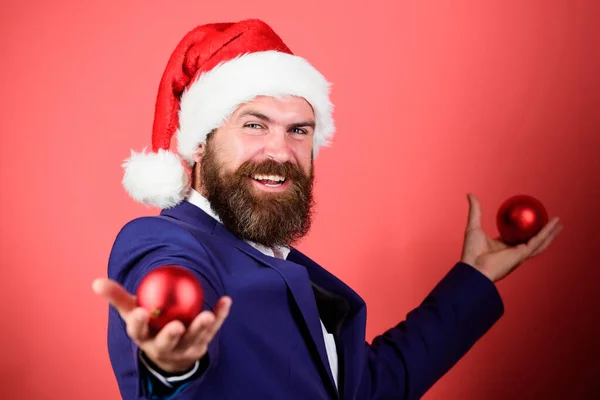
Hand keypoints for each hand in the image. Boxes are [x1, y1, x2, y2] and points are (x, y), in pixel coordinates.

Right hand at [92, 278, 230, 372]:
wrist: (170, 352)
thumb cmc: (149, 324)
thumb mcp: (132, 311)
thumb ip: (117, 297)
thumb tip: (96, 282)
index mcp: (144, 338)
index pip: (138, 332)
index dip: (139, 324)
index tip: (140, 312)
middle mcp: (163, 347)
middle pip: (167, 342)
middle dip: (171, 336)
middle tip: (177, 325)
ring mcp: (185, 349)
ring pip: (194, 338)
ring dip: (201, 327)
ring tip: (207, 314)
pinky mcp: (202, 345)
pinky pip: (214, 329)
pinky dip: (220, 315)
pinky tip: (226, 300)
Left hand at [460, 193, 562, 282]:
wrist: (474, 268)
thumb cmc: (472, 251)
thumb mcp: (474, 226)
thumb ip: (475, 210)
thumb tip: (470, 194)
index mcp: (503, 246)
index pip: (517, 236)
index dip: (525, 228)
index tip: (530, 218)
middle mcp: (513, 251)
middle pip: (532, 239)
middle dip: (542, 231)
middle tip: (550, 221)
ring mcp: (520, 253)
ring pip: (540, 241)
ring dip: (550, 232)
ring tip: (558, 223)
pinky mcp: (523, 254)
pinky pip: (538, 241)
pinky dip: (547, 232)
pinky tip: (554, 224)